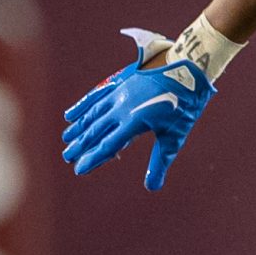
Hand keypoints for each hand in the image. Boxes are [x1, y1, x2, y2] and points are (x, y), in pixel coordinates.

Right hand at [61, 29, 215, 190]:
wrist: (189, 66)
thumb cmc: (185, 104)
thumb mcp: (175, 135)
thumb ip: (160, 161)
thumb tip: (152, 187)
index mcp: (135, 122)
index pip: (108, 145)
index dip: (93, 159)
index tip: (79, 170)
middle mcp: (122, 108)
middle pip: (96, 130)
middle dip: (80, 145)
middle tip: (66, 157)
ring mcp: (119, 93)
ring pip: (92, 114)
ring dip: (79, 128)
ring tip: (66, 139)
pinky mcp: (119, 82)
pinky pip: (95, 96)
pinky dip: (82, 106)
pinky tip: (70, 114)